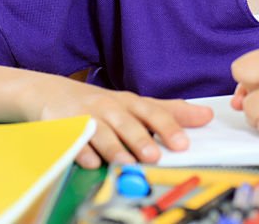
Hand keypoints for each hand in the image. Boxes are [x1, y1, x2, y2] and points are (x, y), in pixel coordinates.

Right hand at [34, 76, 212, 167]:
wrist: (52, 93)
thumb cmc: (102, 104)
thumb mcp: (135, 104)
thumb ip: (170, 112)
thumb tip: (206, 115)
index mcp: (129, 103)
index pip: (152, 112)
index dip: (168, 127)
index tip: (183, 142)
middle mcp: (109, 108)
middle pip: (127, 123)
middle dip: (140, 139)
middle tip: (154, 155)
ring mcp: (86, 117)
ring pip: (101, 132)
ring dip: (114, 148)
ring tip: (126, 163)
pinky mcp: (64, 128)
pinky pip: (73, 140)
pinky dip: (81, 151)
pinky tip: (91, 162)